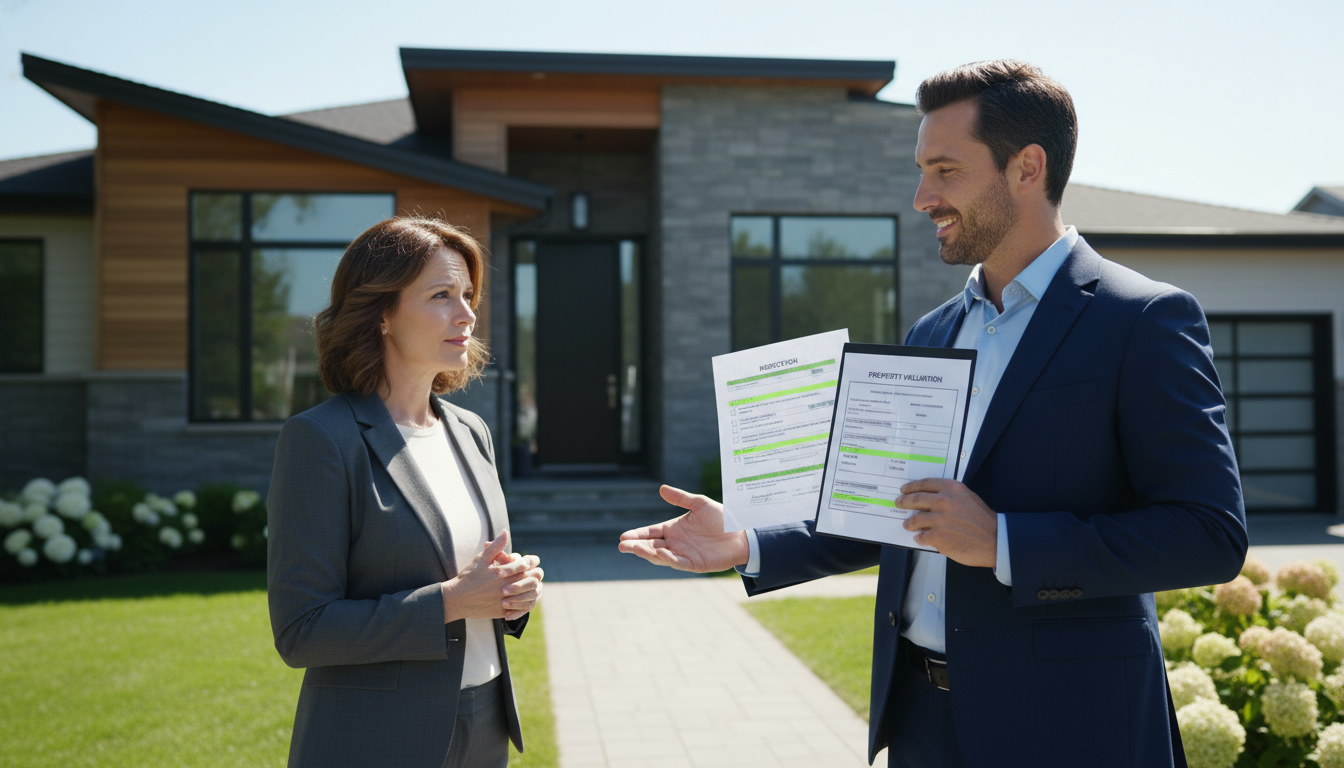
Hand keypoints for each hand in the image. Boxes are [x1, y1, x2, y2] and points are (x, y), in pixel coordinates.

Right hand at [440, 530, 539, 622]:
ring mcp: (504, 601)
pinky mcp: (502, 612)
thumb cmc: (468, 577)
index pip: (525, 565)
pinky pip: (520, 609)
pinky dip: (524, 603)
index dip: (529, 562)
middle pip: (532, 580)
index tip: (527, 562)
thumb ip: (496, 546)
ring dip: (532, 589)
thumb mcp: (481, 559)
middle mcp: (505, 587)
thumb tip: (505, 531)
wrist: (456, 599)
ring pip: (530, 595)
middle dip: (534, 574)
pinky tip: (522, 597)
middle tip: (533, 572)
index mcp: (501, 573)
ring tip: (530, 584)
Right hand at [617, 485, 748, 572]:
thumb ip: (681, 498)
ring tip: (634, 549)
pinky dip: (668, 559)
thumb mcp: (700, 504)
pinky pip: (678, 562)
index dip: (637, 535)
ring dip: (647, 553)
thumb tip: (661, 488)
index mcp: (674, 529)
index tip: (623, 536)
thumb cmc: (722, 518)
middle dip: (636, 546)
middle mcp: (676, 543)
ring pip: (661, 556)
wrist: (742, 532)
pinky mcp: (695, 564)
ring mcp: (684, 554)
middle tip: (622, 545)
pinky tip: (660, 553)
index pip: (651, 533)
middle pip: (651, 546)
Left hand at [899, 478, 997, 567]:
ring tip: (907, 524)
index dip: (912, 487)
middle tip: (899, 503)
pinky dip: (919, 537)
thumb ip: (949, 495)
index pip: (925, 484)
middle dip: (904, 501)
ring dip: (909, 522)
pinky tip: (919, 538)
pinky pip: (921, 536)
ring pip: (915, 519)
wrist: (995, 540)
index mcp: (951, 489)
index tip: (904, 490)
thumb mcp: (967, 498)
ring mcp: (939, 520)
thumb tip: (930, 499)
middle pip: (915, 499)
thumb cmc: (983, 520)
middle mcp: (943, 501)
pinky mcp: (938, 537)